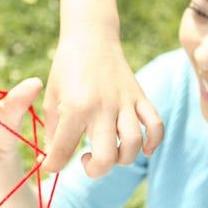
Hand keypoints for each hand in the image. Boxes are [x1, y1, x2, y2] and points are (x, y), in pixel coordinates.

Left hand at [41, 33, 163, 176]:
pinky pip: (156, 125)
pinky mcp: (139, 97)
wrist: (90, 37)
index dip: (53, 166)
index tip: (51, 166)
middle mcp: (102, 108)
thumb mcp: (52, 98)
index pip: (63, 151)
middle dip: (94, 170)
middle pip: (106, 158)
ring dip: (121, 159)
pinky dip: (153, 142)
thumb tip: (51, 160)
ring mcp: (124, 102)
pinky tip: (143, 148)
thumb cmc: (65, 68)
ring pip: (133, 145)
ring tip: (108, 151)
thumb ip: (52, 132)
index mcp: (74, 108)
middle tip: (86, 160)